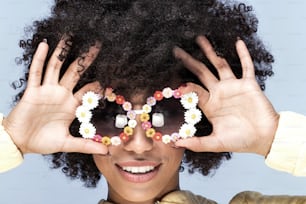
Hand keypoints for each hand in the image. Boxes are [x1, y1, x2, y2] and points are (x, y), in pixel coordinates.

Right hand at [3, 39, 107, 154]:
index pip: (88, 90)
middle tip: (97, 44)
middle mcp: (61, 94)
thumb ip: (86, 145)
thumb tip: (106, 151)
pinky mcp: (32, 91)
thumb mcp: (67, 143)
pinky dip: (39, 59)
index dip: (99, 83)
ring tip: (70, 36)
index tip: (112, 73)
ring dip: (62, 52)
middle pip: (76, 72)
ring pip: (56, 67)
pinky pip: (36, 72)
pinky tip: (44, 45)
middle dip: (86, 59)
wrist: (20, 143)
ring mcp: (47, 91)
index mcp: (71, 105)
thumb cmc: (42, 141)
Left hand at [173, 36, 278, 155]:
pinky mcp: (248, 84)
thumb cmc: (240, 141)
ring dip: (210, 52)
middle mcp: (219, 93)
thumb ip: (197, 143)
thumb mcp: (216, 142)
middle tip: (176, 50)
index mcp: (210, 104)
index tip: (172, 80)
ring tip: (199, 39)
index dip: (184, 86)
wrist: (264, 138)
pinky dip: (243, 54)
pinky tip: (237, 42)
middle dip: (189, 61)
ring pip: (219, 64)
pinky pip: (246, 66)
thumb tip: (176, 144)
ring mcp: (233, 87)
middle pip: (201, 73)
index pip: (193, 90)